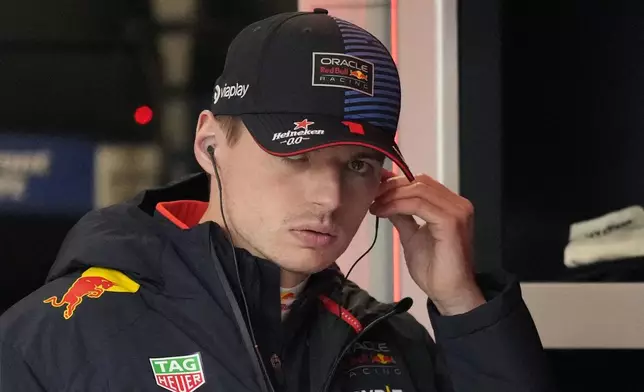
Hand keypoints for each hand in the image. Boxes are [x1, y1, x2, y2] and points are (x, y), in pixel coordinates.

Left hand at [369, 169, 485, 314]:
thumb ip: (403, 217)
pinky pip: (419, 204)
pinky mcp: (451, 221)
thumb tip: (386, 202)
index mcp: (450, 206)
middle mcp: (457, 204)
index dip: (395, 183)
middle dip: (391, 187)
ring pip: (418, 190)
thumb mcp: (412, 236)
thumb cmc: (434, 270)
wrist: (449, 293)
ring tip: (374, 204)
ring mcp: (457, 211)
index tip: (374, 190)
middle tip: (371, 196)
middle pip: (419, 182)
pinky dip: (397, 205)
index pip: (421, 183)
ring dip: (391, 195)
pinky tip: (383, 211)